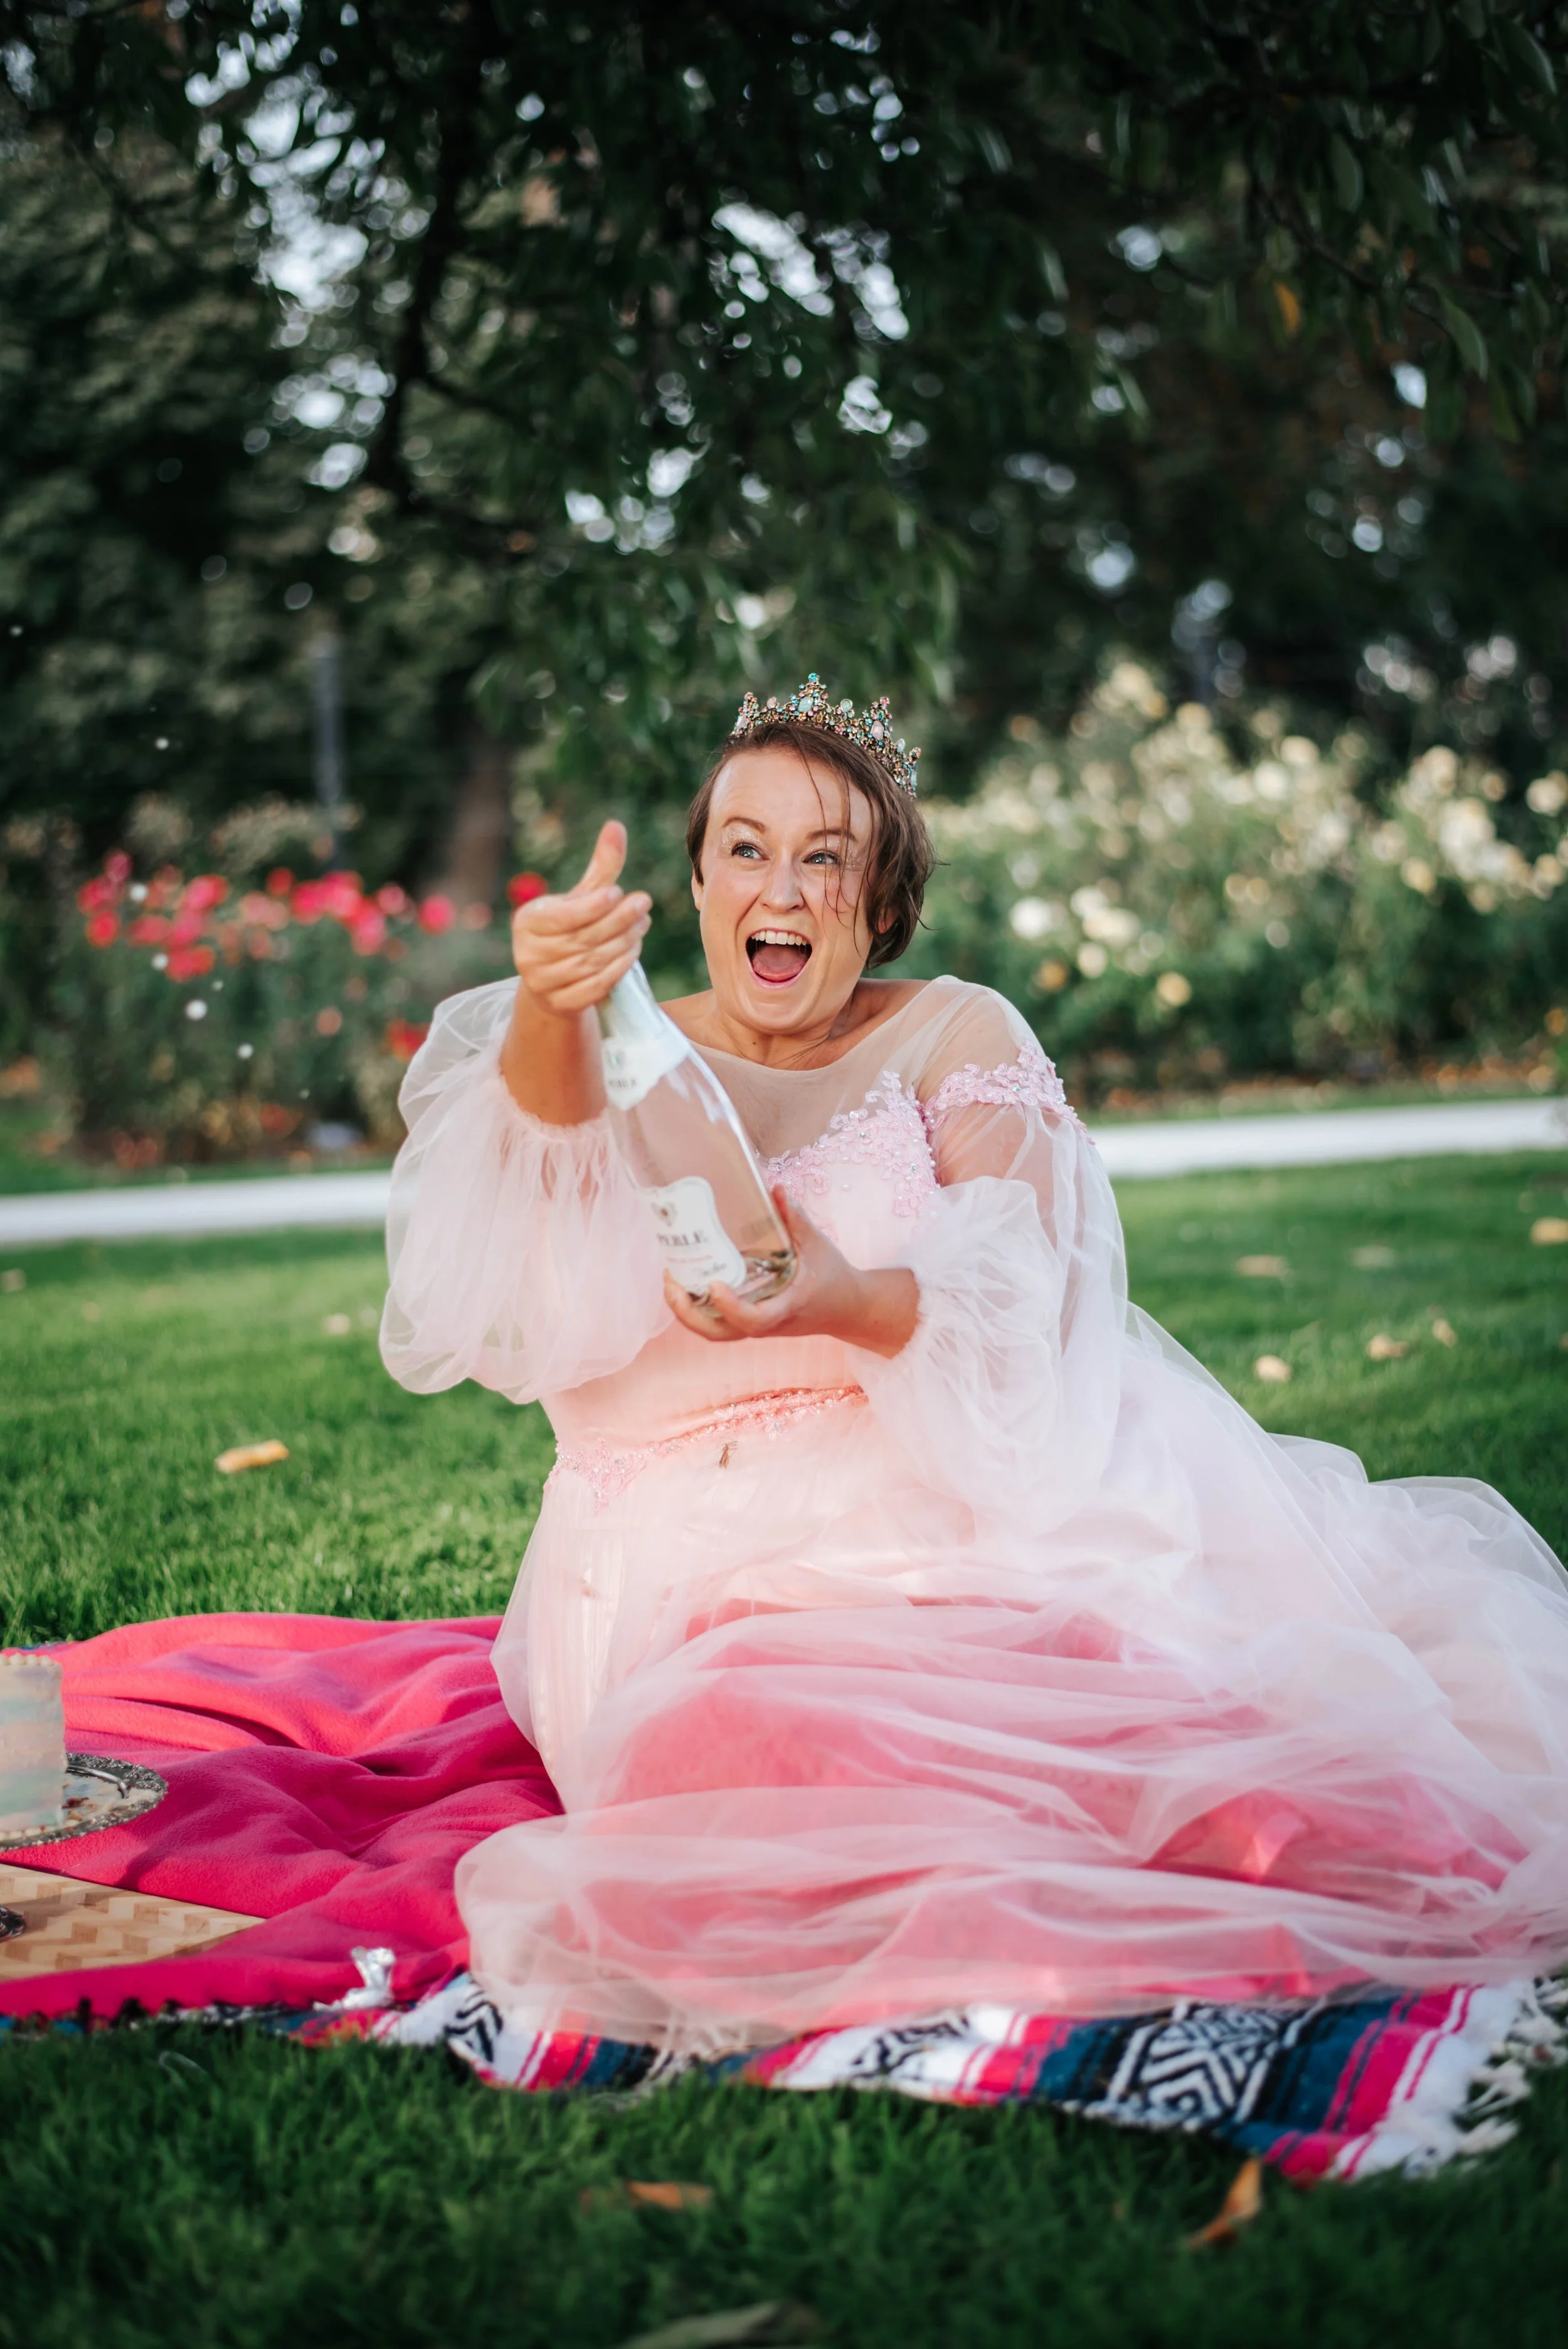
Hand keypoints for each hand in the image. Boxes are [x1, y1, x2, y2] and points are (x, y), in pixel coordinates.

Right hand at [510, 820, 650, 1016]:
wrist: (551, 978)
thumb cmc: (569, 927)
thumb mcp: (581, 897)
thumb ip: (600, 867)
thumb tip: (616, 826)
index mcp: (527, 921)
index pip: (564, 916)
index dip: (594, 905)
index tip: (621, 892)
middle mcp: (528, 953)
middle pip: (583, 938)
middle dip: (618, 921)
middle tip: (643, 904)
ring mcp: (543, 982)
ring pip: (592, 962)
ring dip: (624, 942)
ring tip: (642, 924)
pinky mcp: (560, 1003)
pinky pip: (595, 987)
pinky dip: (618, 969)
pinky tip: (633, 951)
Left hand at [663, 1190, 918, 1359]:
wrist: (847, 1309)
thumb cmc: (834, 1277)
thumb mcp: (819, 1245)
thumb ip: (797, 1218)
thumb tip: (776, 1188)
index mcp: (785, 1308)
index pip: (752, 1320)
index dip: (730, 1306)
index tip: (714, 1285)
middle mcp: (766, 1323)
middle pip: (718, 1333)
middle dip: (688, 1313)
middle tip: (671, 1281)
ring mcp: (756, 1327)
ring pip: (713, 1332)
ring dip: (687, 1312)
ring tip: (671, 1281)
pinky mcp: (750, 1322)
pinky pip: (718, 1323)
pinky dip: (697, 1309)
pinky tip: (686, 1283)